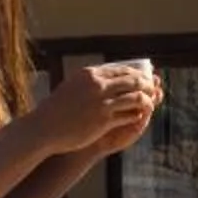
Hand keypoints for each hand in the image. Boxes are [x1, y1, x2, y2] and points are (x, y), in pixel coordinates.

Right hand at [39, 63, 158, 153]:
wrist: (44, 128)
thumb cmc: (56, 109)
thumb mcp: (72, 86)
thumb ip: (90, 81)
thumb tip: (104, 77)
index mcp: (90, 74)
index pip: (122, 70)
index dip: (136, 75)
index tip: (143, 79)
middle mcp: (97, 85)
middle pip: (132, 81)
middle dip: (146, 85)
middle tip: (153, 90)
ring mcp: (101, 103)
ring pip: (135, 97)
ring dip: (146, 100)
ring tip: (150, 103)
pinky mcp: (104, 120)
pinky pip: (129, 115)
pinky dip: (138, 114)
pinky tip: (140, 116)